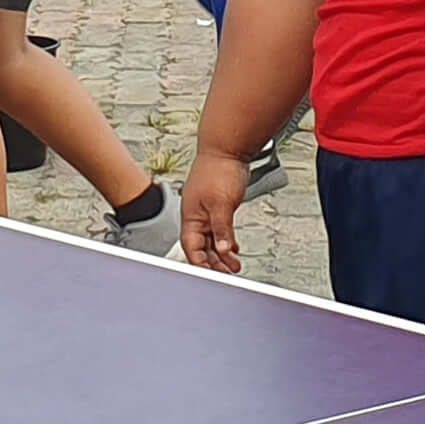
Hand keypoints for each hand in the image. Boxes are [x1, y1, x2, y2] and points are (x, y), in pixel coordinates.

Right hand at [181, 152, 249, 273]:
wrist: (228, 147)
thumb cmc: (219, 169)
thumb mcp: (222, 203)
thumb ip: (221, 228)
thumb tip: (222, 249)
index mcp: (191, 216)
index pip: (191, 247)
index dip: (200, 263)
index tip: (212, 276)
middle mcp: (196, 215)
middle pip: (200, 247)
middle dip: (213, 262)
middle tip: (228, 273)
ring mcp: (206, 210)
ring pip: (210, 239)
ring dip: (221, 253)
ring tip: (233, 265)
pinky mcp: (217, 205)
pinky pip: (218, 229)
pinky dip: (225, 240)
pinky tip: (232, 247)